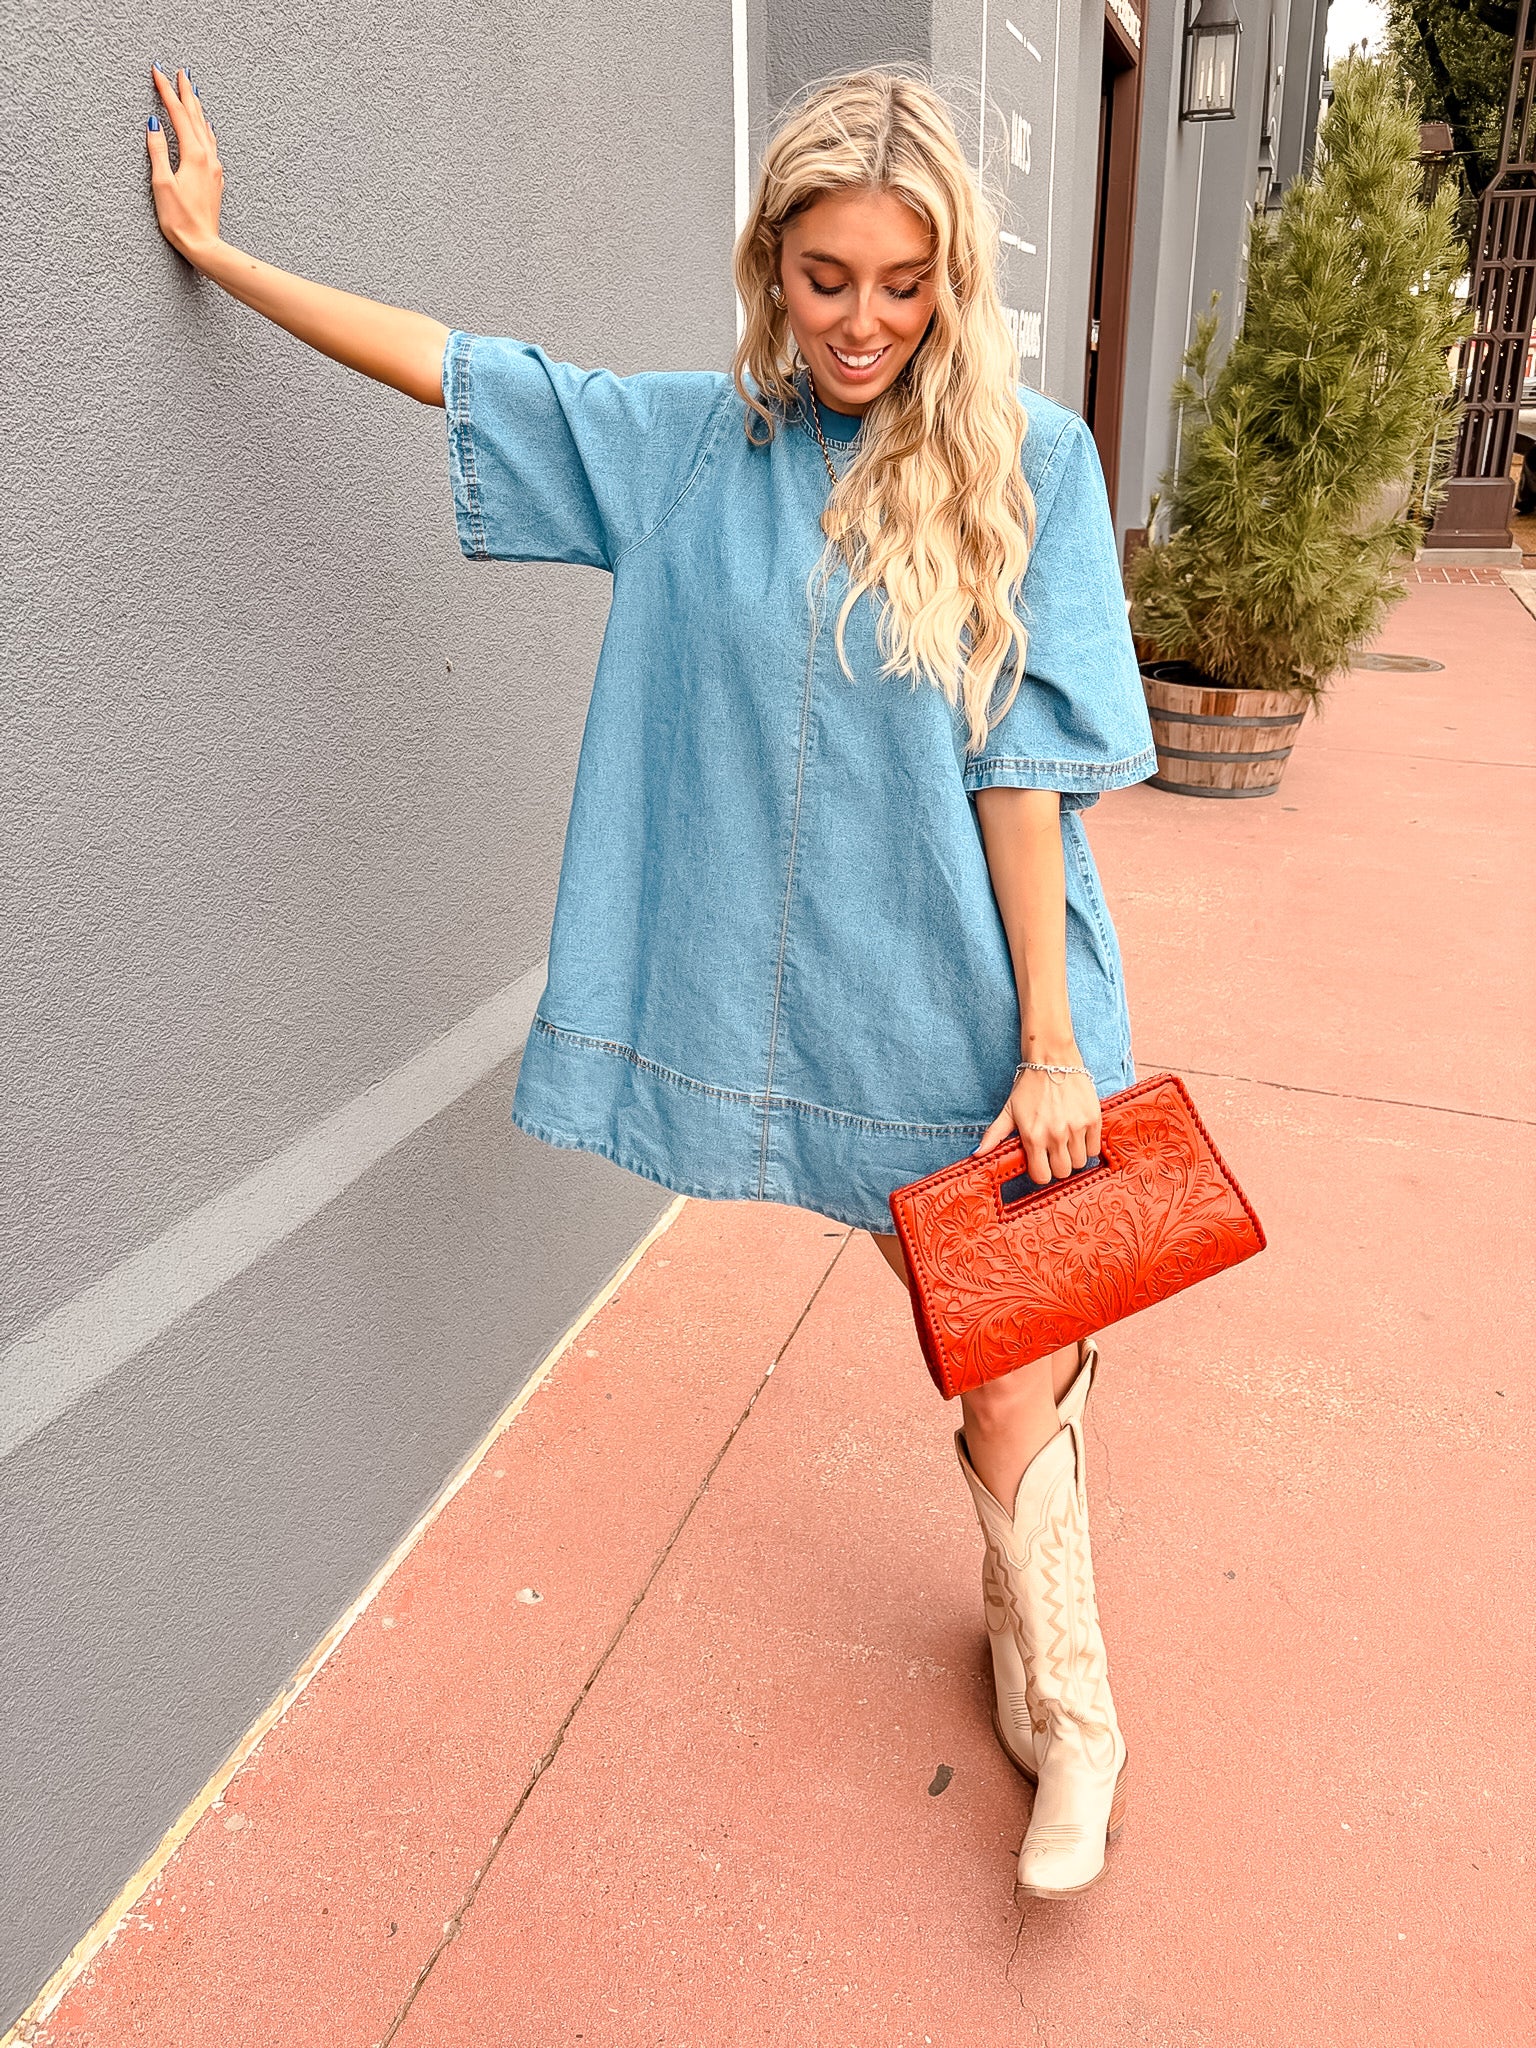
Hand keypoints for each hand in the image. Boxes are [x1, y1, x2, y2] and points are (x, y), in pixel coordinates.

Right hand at [145, 65, 223, 261]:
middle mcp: (208, 158)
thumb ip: (157, 151)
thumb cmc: (180, 220)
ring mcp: (214, 168)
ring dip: (197, 108)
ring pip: (205, 129)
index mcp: (193, 155)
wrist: (204, 245)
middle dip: (186, 92)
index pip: (177, 114)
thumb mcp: (162, 184)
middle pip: (195, 116)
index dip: (166, 91)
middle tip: (180, 71)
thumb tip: (153, 124)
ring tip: (192, 91)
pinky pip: (210, 144)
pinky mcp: (215, 179)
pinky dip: (204, 128)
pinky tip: (204, 127)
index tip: (158, 71)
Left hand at [974, 1060, 1101, 1184]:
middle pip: (1063, 1172)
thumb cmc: (1030, 1085)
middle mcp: (1056, 1135)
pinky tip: (1079, 1135)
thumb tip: (977, 1153)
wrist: (1052, 1059)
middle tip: (1054, 1152)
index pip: (1041, 1176)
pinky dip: (1088, 1146)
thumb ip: (994, 1135)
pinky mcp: (1093, 1119)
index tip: (1041, 1162)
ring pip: (1080, 1162)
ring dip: (1073, 1156)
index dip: (1040, 1172)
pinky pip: (1095, 1148)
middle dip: (1057, 1166)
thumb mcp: (1009, 1110)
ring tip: (1067, 1142)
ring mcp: (1076, 1128)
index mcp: (1033, 1136)